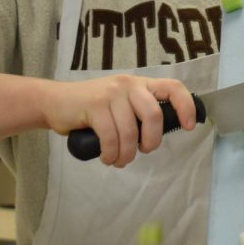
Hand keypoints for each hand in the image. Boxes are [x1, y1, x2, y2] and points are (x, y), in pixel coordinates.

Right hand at [42, 75, 197, 166]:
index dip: (186, 106)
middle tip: (141, 152)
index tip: (189, 126)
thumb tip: (155, 136)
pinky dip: (111, 153)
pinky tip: (106, 157)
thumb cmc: (90, 109)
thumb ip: (137, 114)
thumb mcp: (119, 104)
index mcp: (140, 84)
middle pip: (154, 115)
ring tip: (118, 159)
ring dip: (126, 153)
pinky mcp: (94, 105)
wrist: (54, 102)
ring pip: (131, 131)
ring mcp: (111, 93)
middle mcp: (128, 85)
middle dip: (151, 141)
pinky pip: (111, 137)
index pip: (173, 87)